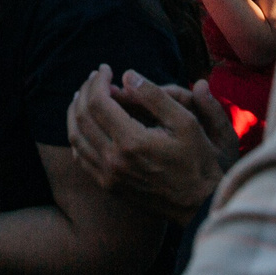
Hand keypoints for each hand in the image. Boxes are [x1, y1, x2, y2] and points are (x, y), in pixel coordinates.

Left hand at [68, 67, 231, 224]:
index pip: (98, 102)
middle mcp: (113, 160)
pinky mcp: (108, 186)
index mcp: (132, 142)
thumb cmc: (199, 161)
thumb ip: (155, 96)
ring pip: (75, 137)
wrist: (200, 205)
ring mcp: (108, 176)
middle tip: (95, 77)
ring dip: (75, 111)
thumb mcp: (186, 122)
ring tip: (84, 94)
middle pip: (82, 116)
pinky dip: (78, 135)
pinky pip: (81, 157)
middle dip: (85, 90)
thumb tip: (127, 75)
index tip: (106, 68)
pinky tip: (86, 123)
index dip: (98, 80)